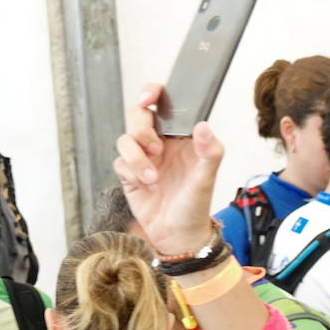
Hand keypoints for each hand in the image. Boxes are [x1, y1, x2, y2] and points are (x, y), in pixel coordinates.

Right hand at [112, 83, 223, 255]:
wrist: (179, 236)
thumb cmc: (196, 206)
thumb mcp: (207, 179)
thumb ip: (209, 152)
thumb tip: (204, 126)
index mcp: (182, 137)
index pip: (165, 105)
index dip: (153, 93)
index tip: (150, 96)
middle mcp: (161, 143)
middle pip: (137, 116)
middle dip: (141, 128)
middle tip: (154, 146)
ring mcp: (144, 158)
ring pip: (125, 139)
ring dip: (136, 158)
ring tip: (153, 179)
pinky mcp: (129, 173)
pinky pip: (119, 162)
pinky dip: (130, 173)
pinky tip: (145, 187)